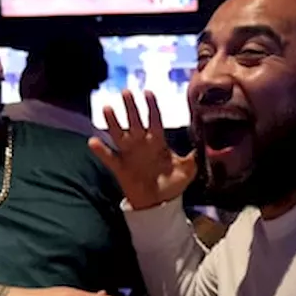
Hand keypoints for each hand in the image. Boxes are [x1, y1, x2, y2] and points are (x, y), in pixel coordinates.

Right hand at [90, 90, 197, 209]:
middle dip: (131, 107)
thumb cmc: (173, 185)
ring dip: (113, 122)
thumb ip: (193, 158)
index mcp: (158, 142)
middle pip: (134, 121)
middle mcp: (141, 144)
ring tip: (108, 108)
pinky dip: (100, 150)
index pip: (154, 120)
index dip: (151, 107)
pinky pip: (109, 157)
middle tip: (126, 92)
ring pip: (119, 134)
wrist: (159, 203)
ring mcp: (129, 155)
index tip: (148, 93)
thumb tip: (202, 147)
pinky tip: (92, 141)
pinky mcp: (120, 168)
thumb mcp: (188, 170)